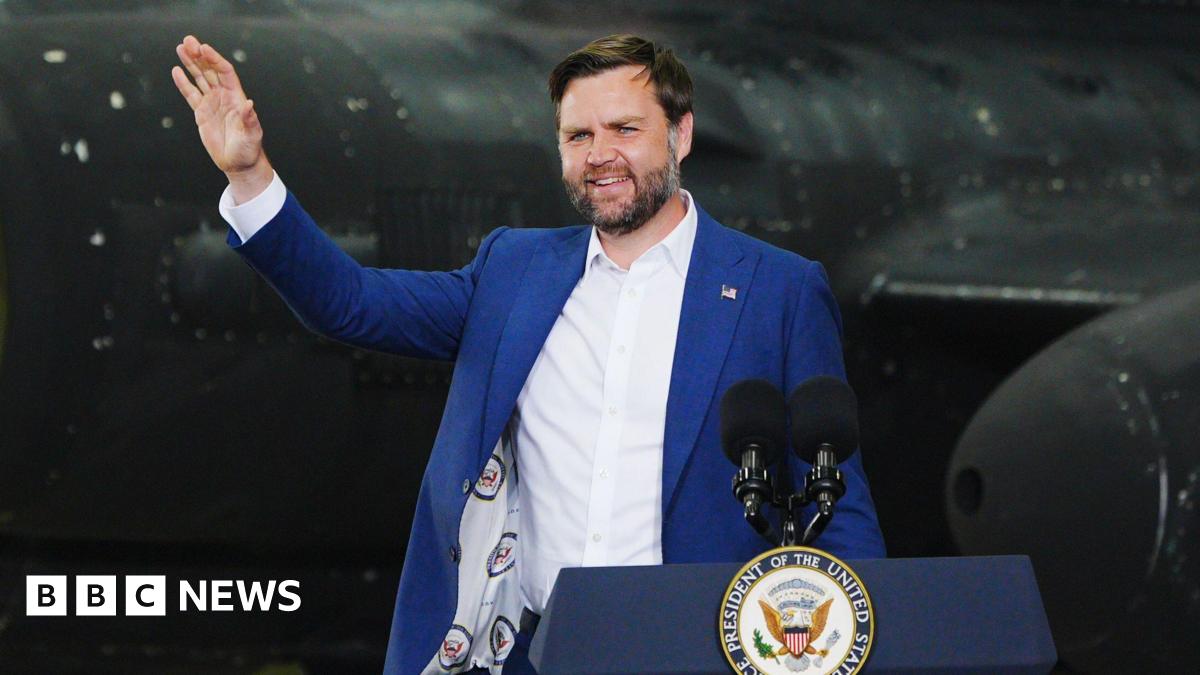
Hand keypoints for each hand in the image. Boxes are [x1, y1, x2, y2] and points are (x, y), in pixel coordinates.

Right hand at [172, 35, 271, 200]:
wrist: (238, 163)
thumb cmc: (249, 149)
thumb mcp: (252, 135)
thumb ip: (249, 119)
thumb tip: (249, 104)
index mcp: (236, 97)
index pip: (225, 71)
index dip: (214, 59)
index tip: (203, 48)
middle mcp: (224, 96)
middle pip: (210, 70)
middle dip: (199, 55)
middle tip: (187, 40)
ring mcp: (212, 103)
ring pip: (199, 78)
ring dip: (190, 63)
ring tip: (180, 47)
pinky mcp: (201, 113)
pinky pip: (190, 94)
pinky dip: (183, 83)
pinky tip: (176, 70)